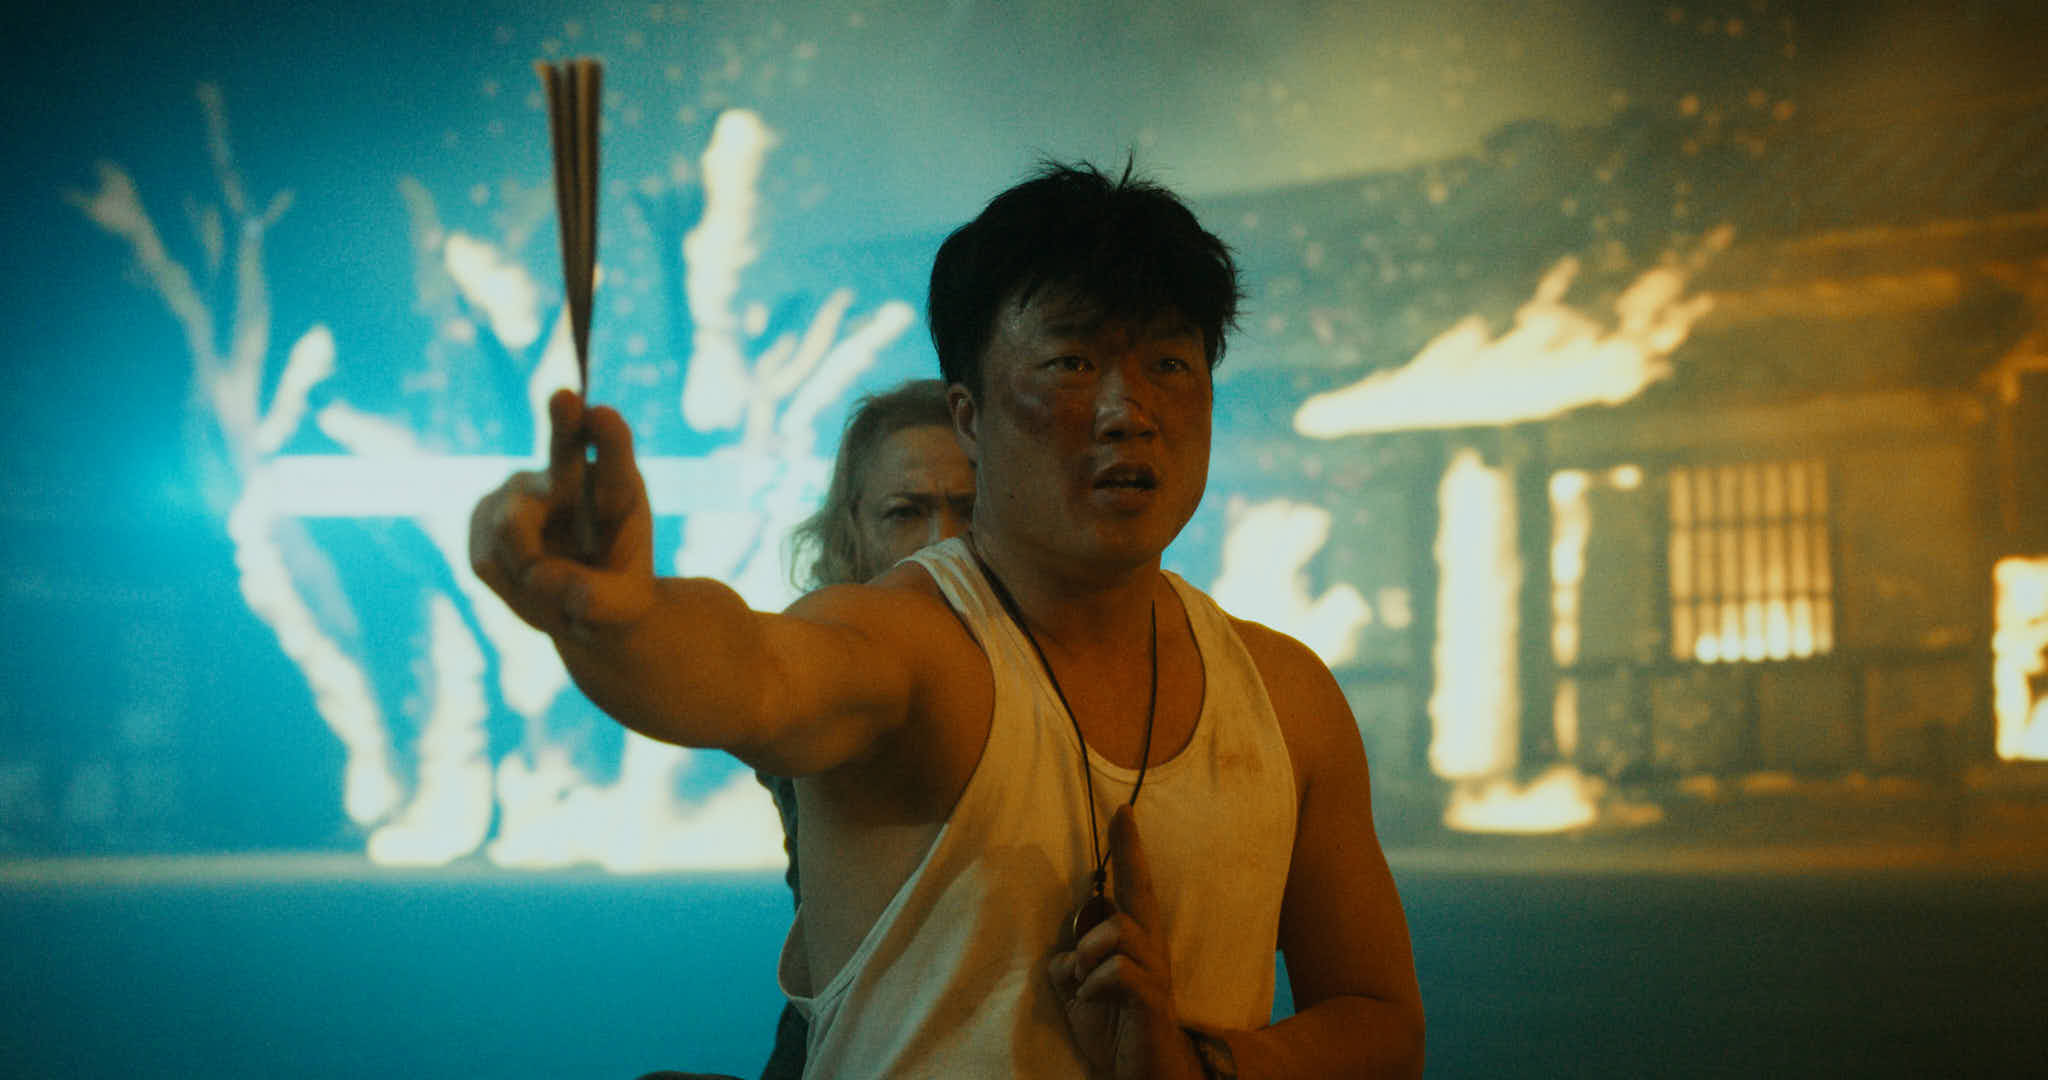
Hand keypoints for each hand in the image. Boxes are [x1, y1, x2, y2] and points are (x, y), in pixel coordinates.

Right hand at [469, 389, 655, 636]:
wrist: (579, 605)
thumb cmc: (615, 594)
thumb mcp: (624, 610)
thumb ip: (603, 603)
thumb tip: (563, 593)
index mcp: (617, 489)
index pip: (614, 454)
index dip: (608, 436)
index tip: (602, 415)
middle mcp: (568, 477)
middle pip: (564, 443)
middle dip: (563, 422)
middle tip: (564, 397)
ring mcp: (522, 490)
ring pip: (513, 530)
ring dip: (531, 572)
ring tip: (555, 588)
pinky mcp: (484, 515)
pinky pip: (490, 558)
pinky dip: (509, 584)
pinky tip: (527, 580)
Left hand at [1048, 805, 1202, 1079]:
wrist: (1142, 1075)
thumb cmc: (1113, 1031)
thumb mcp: (1078, 991)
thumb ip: (1068, 962)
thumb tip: (1062, 949)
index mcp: (1134, 944)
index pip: (1132, 889)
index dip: (1129, 850)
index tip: (1123, 811)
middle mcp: (1150, 951)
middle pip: (1138, 893)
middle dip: (1130, 855)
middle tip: (1121, 819)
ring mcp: (1153, 974)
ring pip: (1118, 929)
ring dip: (1087, 952)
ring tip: (1082, 980)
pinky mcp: (1150, 999)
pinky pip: (1118, 969)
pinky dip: (1093, 981)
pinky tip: (1089, 997)